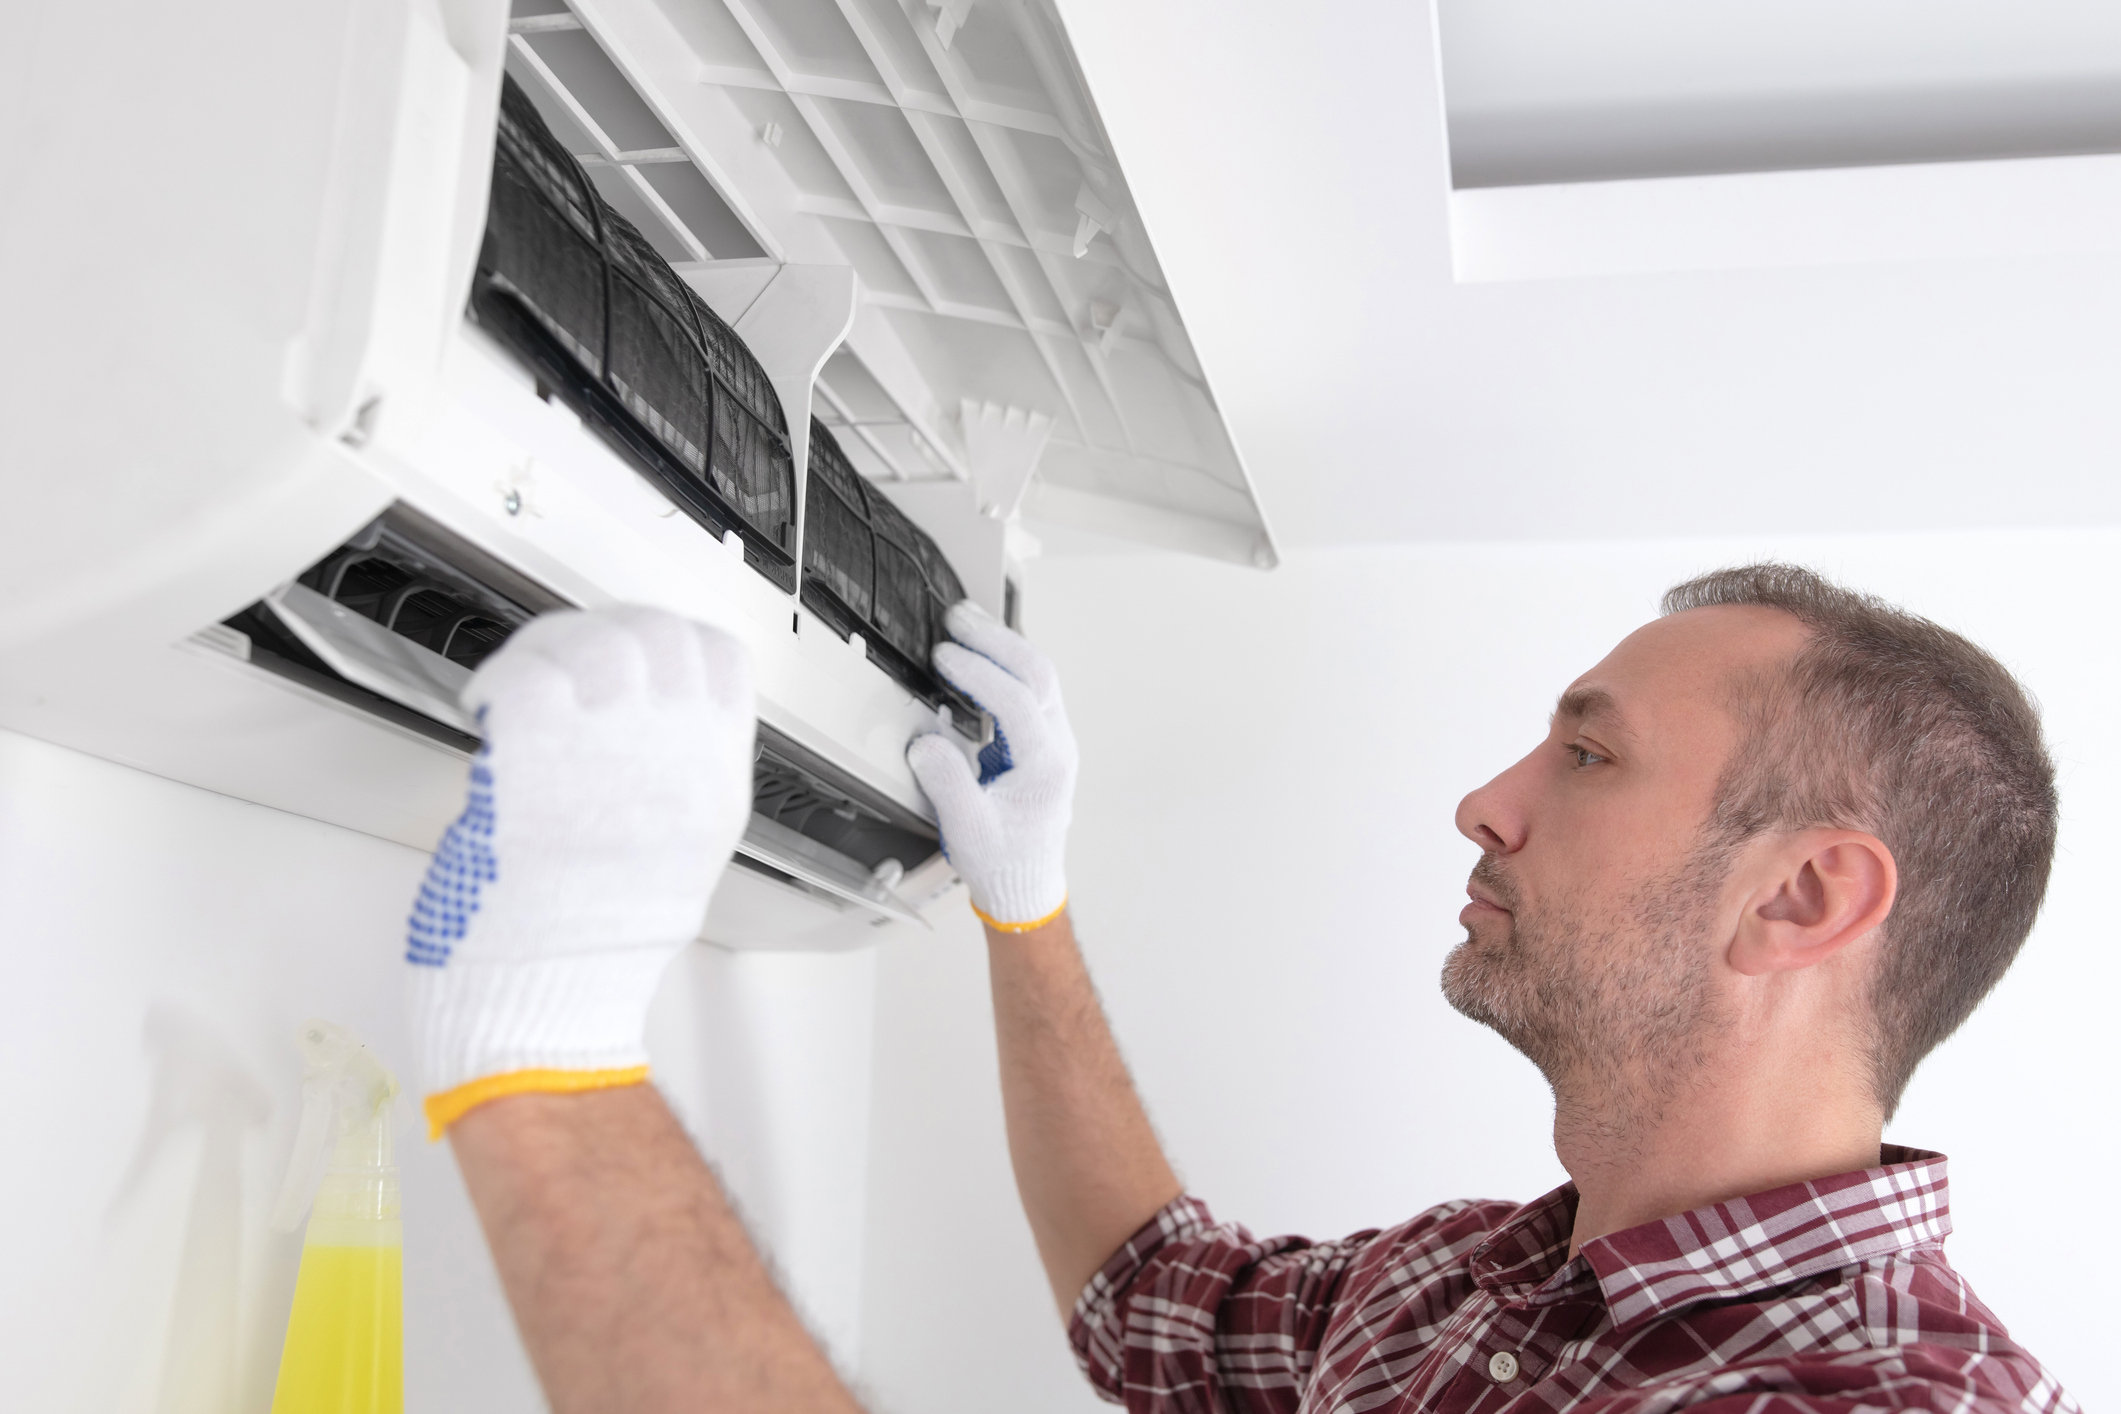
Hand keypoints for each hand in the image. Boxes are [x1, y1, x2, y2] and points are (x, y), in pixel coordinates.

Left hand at [407, 606, 754, 1136]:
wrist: (547, 1004)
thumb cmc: (594, 954)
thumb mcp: (675, 858)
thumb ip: (671, 783)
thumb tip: (638, 735)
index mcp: (712, 782)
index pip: (720, 660)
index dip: (668, 641)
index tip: (628, 654)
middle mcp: (674, 758)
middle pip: (659, 634)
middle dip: (602, 633)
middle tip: (564, 663)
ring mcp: (609, 753)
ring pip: (598, 640)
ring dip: (551, 651)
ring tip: (523, 689)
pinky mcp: (538, 758)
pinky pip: (527, 674)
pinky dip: (502, 680)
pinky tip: (489, 712)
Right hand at [907, 602, 1076, 931]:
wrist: (1024, 882)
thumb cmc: (1003, 860)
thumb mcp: (967, 828)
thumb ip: (946, 782)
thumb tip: (925, 742)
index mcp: (1046, 766)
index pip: (1016, 702)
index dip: (979, 674)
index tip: (945, 658)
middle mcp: (1058, 747)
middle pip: (1037, 674)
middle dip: (996, 640)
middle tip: (958, 618)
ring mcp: (1053, 741)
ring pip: (1039, 676)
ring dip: (1002, 645)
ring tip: (966, 622)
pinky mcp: (1040, 741)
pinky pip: (1030, 688)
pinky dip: (1004, 663)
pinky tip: (979, 652)